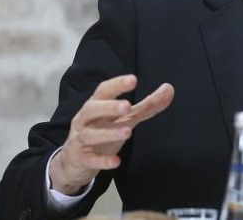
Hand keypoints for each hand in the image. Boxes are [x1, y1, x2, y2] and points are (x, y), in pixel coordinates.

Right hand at [49, 75, 174, 194]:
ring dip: (108, 133)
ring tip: (128, 132)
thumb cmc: (101, 132)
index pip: (103, 91)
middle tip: (126, 106)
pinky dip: (102, 161)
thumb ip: (147, 105)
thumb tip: (169, 89)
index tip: (133, 80)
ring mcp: (80, 139)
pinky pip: (90, 160)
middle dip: (108, 107)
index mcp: (96, 106)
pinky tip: (116, 162)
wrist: (73, 162)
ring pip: (90, 134)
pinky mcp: (80, 159)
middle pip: (92, 109)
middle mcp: (85, 120)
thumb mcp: (124, 118)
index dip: (116, 84)